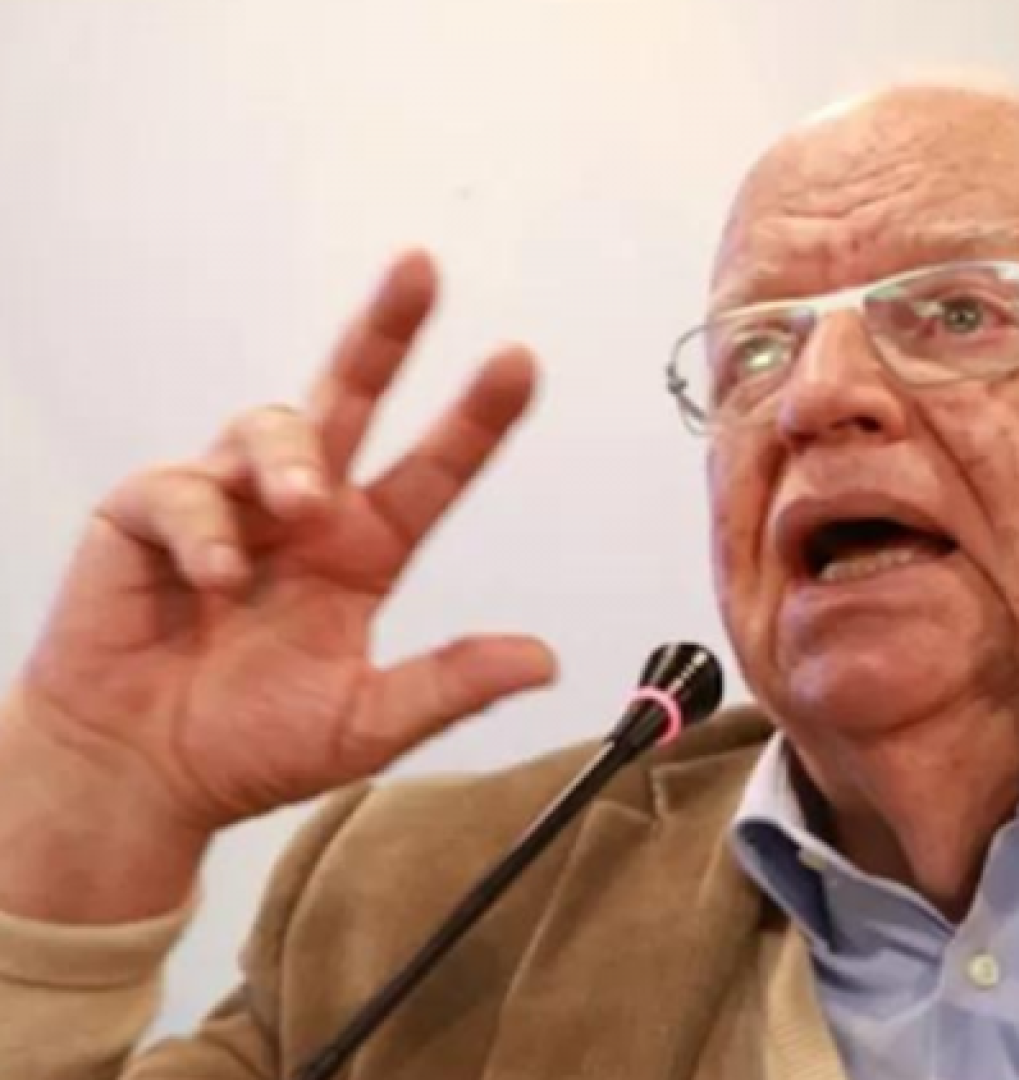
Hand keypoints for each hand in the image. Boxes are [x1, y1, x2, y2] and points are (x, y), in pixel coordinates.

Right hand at [1, 253, 554, 903]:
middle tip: (421, 269)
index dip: (476, 417)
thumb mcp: (365, 724)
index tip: (521, 361)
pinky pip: (182, 487)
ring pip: (270, 426)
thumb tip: (545, 660)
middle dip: (385, 331)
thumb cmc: (249, 748)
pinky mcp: (148, 515)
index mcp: (364, 551)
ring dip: (291, 459)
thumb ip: (449, 687)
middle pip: (350, 397)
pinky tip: (214, 581)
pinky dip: (206, 528)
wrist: (137, 776)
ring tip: (298, 511)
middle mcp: (303, 513)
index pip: (434, 469)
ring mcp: (227, 504)